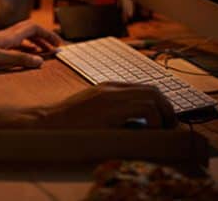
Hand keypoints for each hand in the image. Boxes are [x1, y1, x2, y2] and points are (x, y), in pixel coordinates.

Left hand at [0, 20, 61, 69]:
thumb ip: (19, 60)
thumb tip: (40, 62)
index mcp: (9, 36)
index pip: (34, 28)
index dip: (48, 34)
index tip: (60, 44)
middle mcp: (5, 35)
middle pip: (29, 30)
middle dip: (44, 37)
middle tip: (54, 48)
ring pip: (21, 36)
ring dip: (34, 43)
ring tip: (42, 53)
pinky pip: (12, 43)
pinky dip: (22, 48)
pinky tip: (20, 57)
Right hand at [41, 83, 176, 128]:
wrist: (49, 123)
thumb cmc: (67, 123)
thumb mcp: (92, 111)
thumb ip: (111, 111)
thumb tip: (134, 123)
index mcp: (107, 87)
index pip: (142, 88)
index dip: (158, 102)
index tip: (163, 117)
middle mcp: (112, 88)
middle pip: (152, 89)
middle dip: (166, 107)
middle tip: (169, 124)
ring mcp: (112, 96)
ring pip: (153, 96)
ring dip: (164, 114)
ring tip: (163, 129)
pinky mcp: (112, 108)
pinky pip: (146, 109)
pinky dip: (154, 120)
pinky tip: (148, 131)